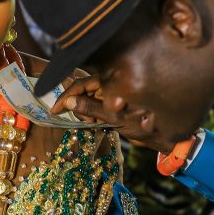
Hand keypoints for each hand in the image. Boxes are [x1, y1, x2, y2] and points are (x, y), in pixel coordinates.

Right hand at [52, 76, 178, 152]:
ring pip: (88, 97)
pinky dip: (91, 113)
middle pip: (83, 89)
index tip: (55, 110)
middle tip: (83, 121)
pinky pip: (94, 103)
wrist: (159, 133)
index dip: (66, 96)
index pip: (81, 84)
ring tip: (93, 123)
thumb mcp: (114, 118)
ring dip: (85, 110)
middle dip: (77, 104)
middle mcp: (110, 83)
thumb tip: (70, 102)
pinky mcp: (112, 100)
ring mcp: (111, 91)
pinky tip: (96, 122)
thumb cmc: (141, 124)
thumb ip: (91, 108)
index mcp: (111, 81)